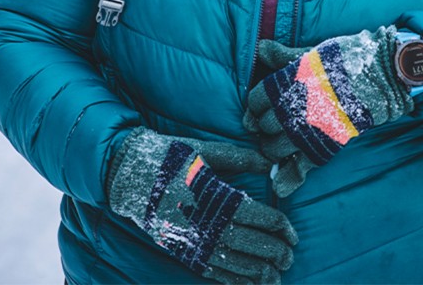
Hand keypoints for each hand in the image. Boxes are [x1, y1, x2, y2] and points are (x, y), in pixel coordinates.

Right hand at [108, 128, 297, 284]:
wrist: (129, 175)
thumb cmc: (172, 158)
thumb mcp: (206, 151)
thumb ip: (241, 158)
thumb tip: (271, 161)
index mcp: (217, 197)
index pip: (259, 217)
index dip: (280, 228)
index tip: (293, 233)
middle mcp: (208, 224)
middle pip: (251, 245)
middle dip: (275, 253)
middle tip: (290, 256)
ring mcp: (194, 242)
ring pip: (235, 265)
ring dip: (259, 273)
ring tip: (277, 277)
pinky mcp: (183, 252)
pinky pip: (214, 273)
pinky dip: (234, 282)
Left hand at [243, 27, 412, 196]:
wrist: (380, 73)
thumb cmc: (343, 60)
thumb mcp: (310, 54)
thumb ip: (283, 56)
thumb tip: (261, 49)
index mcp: (286, 84)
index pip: (256, 100)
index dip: (255, 105)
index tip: (260, 107)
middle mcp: (293, 108)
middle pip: (263, 126)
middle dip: (263, 127)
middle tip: (270, 125)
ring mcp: (308, 129)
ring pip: (275, 149)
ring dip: (273, 149)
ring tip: (279, 143)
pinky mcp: (326, 144)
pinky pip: (303, 166)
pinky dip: (290, 178)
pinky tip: (280, 187)